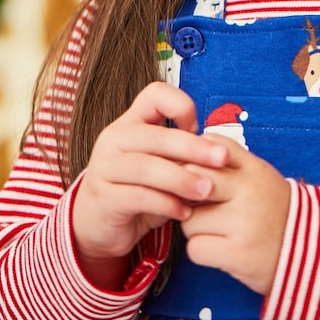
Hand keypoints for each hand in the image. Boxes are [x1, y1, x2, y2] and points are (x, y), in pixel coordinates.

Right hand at [71, 82, 227, 288]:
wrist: (97, 226)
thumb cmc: (137, 189)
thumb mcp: (159, 166)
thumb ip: (179, 155)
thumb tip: (218, 152)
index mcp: (130, 123)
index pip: (154, 94)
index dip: (181, 105)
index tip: (198, 128)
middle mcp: (114, 138)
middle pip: (156, 135)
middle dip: (193, 147)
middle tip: (222, 158)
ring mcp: (105, 167)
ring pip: (147, 167)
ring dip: (182, 179)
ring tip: (207, 190)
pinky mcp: (104, 198)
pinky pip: (139, 197)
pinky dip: (166, 204)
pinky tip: (185, 212)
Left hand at [181, 136, 290, 294]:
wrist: (306, 249)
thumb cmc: (271, 210)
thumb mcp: (258, 176)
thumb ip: (228, 162)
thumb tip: (184, 156)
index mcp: (253, 168)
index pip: (210, 144)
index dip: (195, 158)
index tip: (196, 172)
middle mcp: (248, 190)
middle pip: (192, 178)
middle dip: (188, 194)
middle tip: (199, 205)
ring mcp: (242, 222)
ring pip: (189, 220)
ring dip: (195, 228)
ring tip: (217, 231)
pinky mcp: (237, 253)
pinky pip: (195, 248)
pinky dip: (201, 251)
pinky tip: (219, 248)